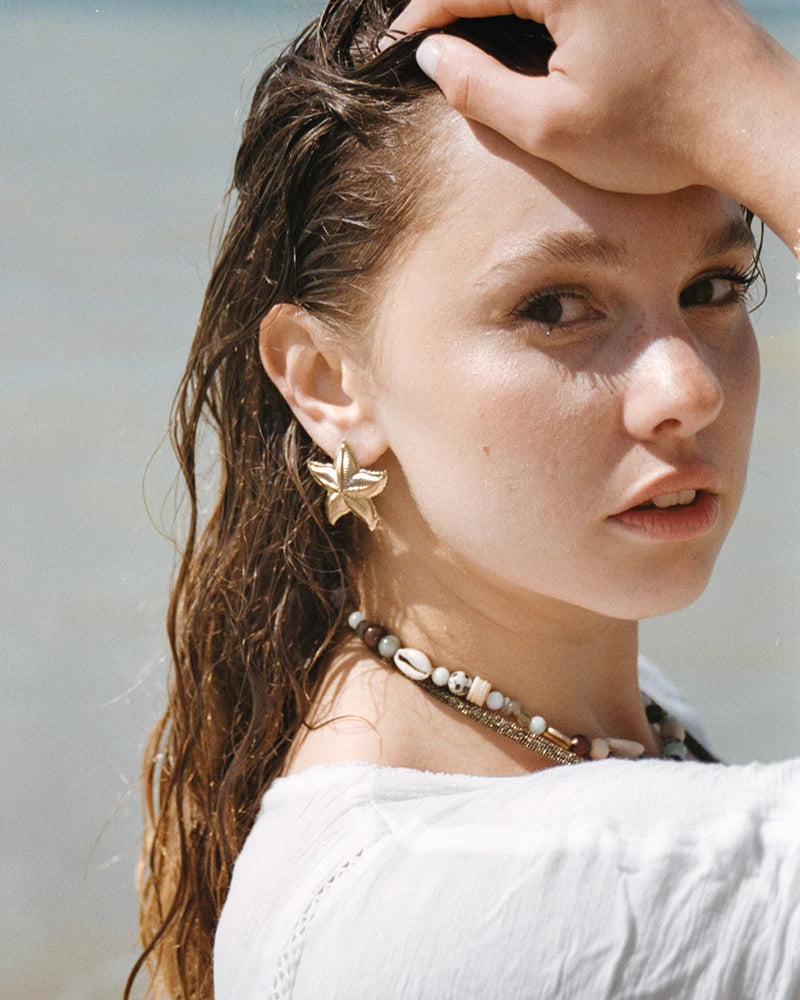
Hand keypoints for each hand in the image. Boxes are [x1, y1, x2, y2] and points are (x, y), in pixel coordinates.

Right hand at [389, 0, 799, 250]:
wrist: (749, 118)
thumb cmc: (655, 131)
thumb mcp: (550, 125)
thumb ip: (476, 87)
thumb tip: (431, 53)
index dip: (421, 14)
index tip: (390, 47)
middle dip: (454, 2)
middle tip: (419, 36)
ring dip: (493, 3)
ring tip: (459, 32)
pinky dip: (534, 4)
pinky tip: (520, 28)